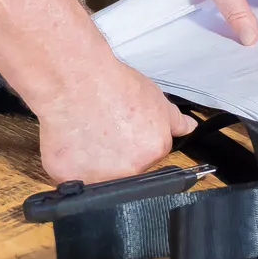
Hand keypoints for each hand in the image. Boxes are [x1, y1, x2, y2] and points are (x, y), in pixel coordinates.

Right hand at [36, 57, 195, 183]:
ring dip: (94, 162)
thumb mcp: (156, 99)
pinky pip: (71, 176)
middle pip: (125, 171)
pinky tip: (72, 140)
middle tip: (106, 130)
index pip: (149, 158)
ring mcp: (97, 177)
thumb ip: (175, 120)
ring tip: (88, 133)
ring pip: (97, 177)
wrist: (78, 81)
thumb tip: (190, 128)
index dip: (137, 143)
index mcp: (153, 152)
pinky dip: (71, 162)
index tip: (127, 131)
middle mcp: (128, 170)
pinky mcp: (68, 177)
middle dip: (118, 155)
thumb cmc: (114, 86)